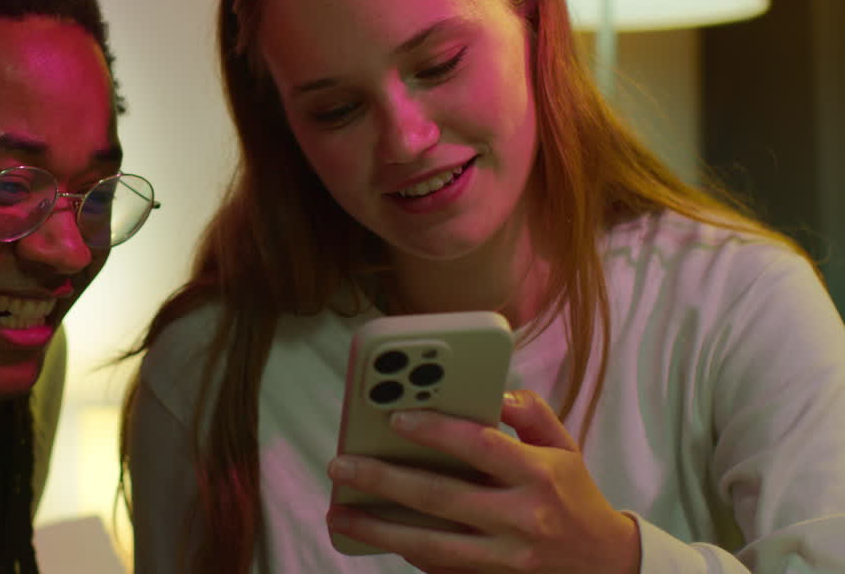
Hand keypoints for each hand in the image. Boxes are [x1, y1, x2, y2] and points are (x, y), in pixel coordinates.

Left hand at [325, 389, 640, 573]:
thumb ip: (529, 413)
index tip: (394, 418)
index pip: (481, 446)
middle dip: (383, 481)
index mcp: (540, 475)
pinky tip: (376, 536)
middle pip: (441, 498)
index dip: (435, 431)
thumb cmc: (575, 497)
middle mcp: (523, 519)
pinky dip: (406, 553)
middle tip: (341, 465)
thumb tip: (491, 392)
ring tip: (340, 513)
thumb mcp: (564, 447)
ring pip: (431, 544)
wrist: (607, 567)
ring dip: (379, 530)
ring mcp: (507, 558)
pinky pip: (441, 569)